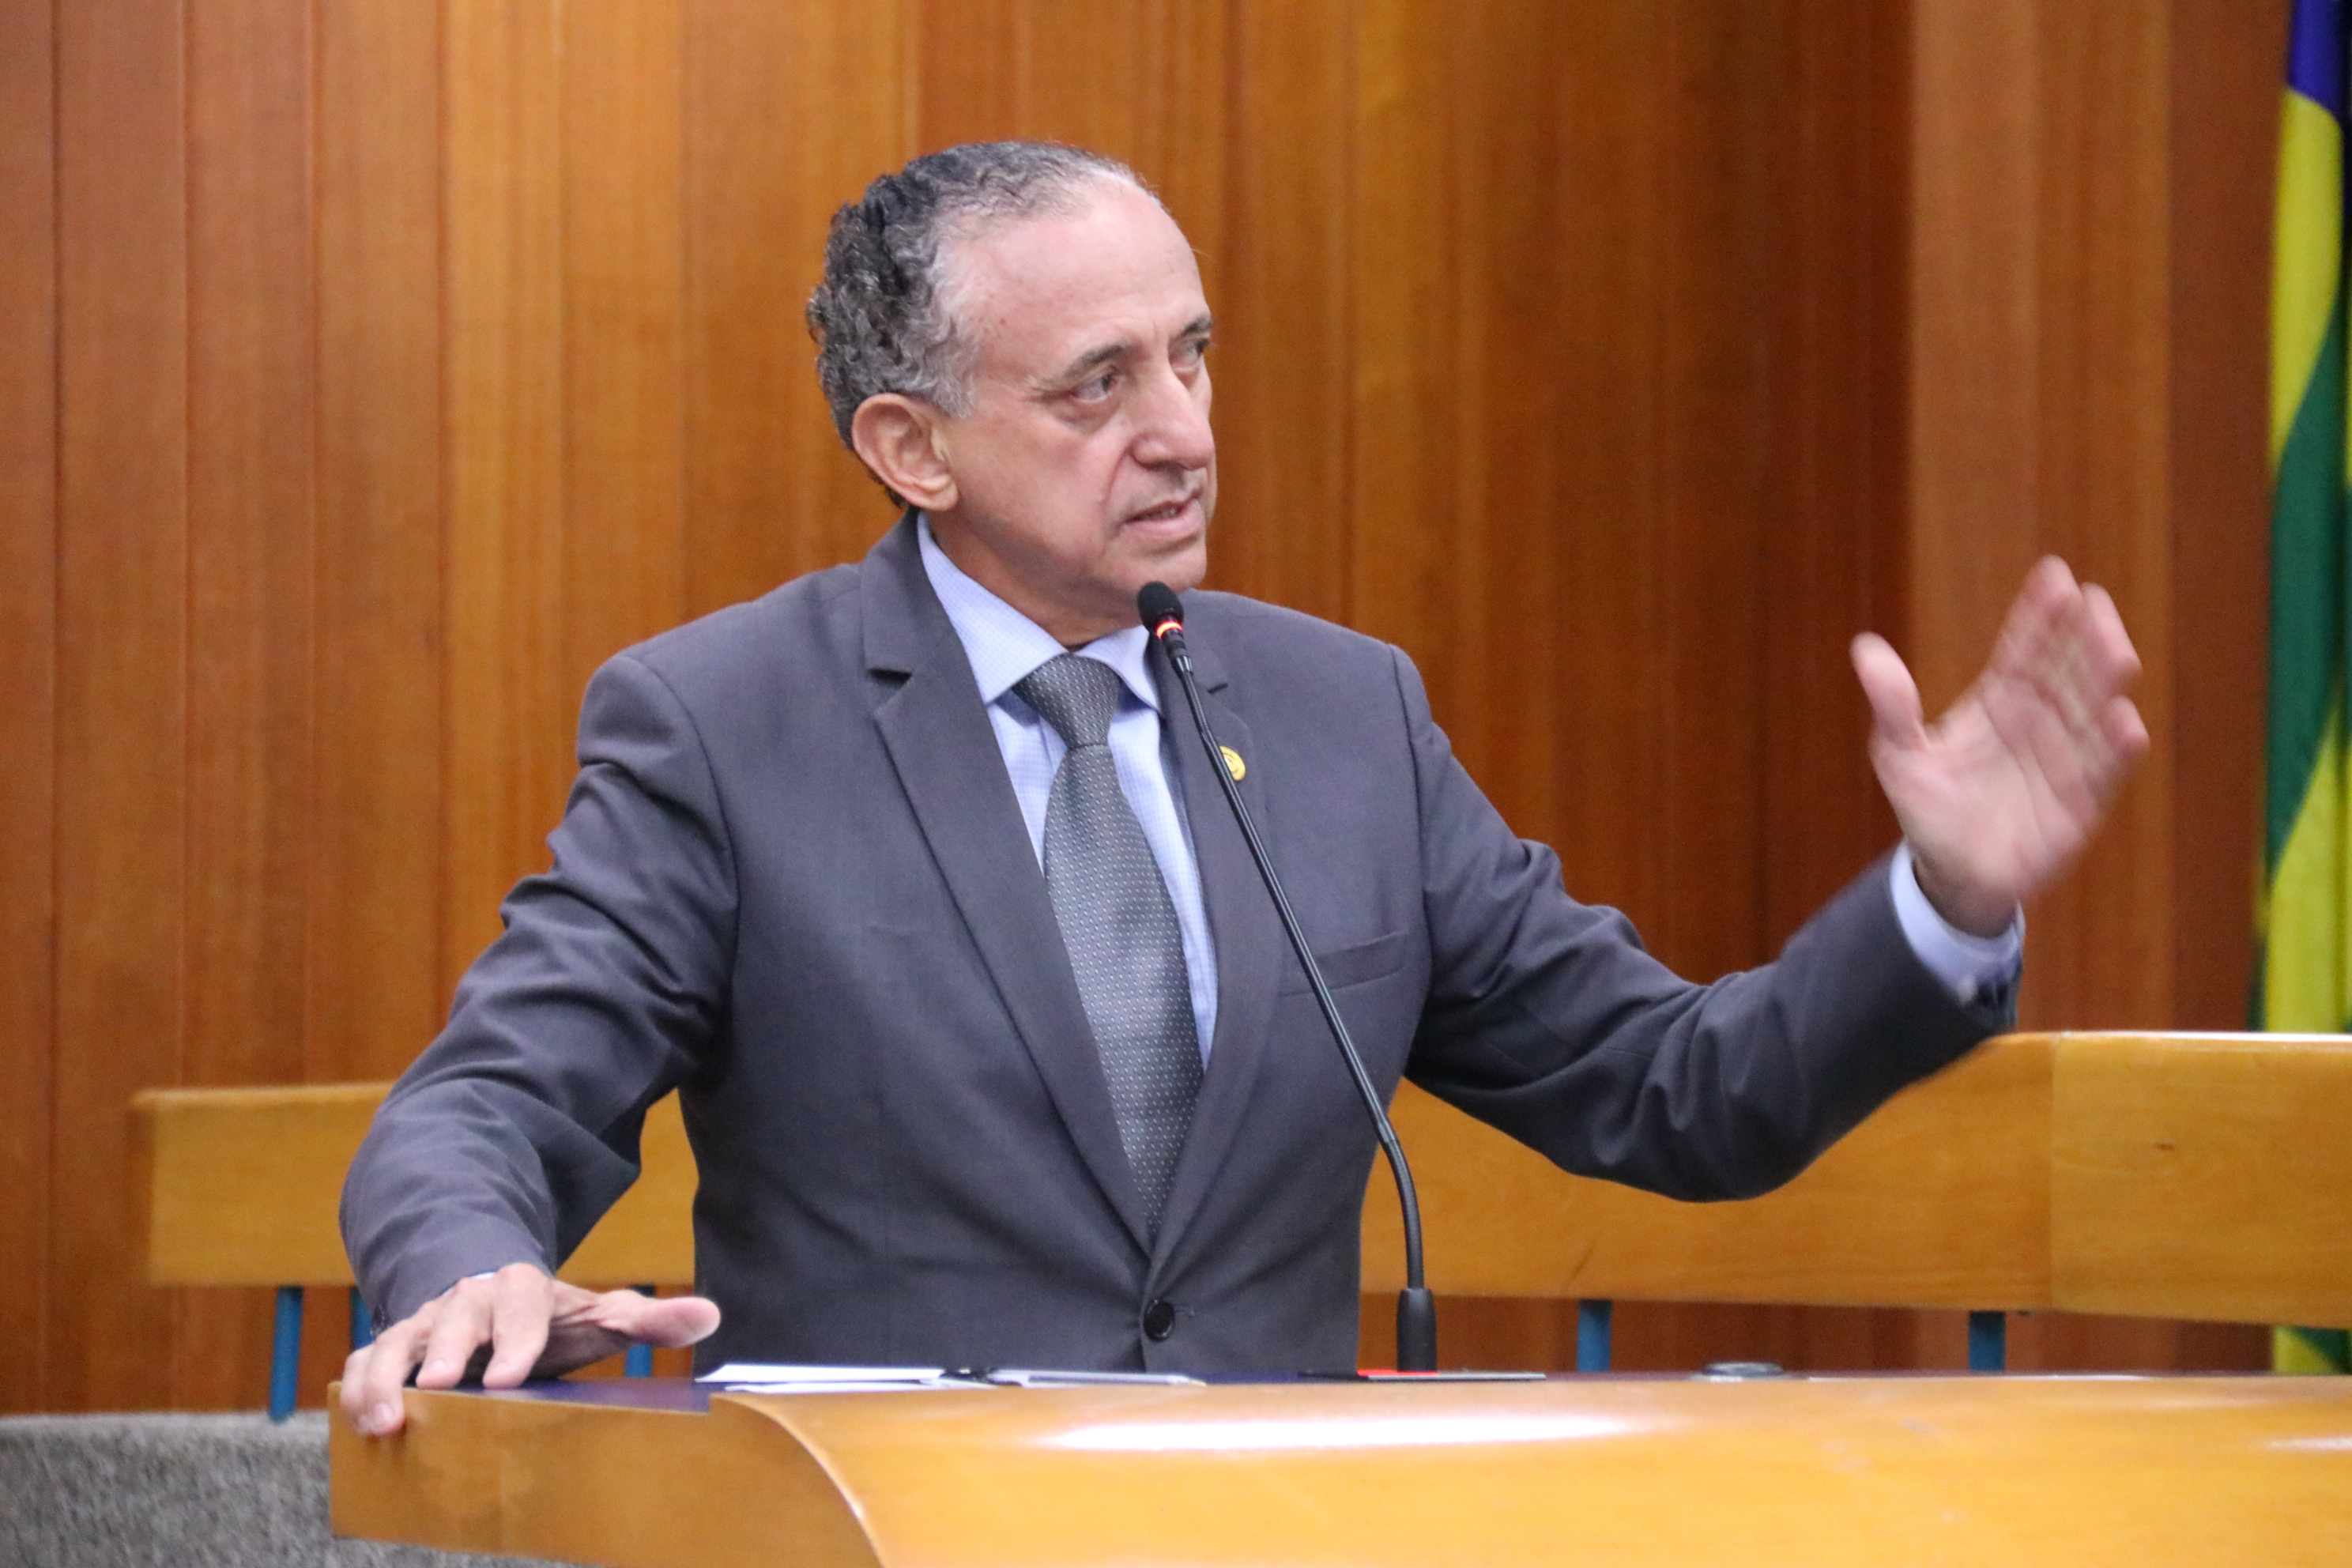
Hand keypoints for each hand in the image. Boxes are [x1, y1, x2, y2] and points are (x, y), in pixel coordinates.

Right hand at [339, 1262, 720, 1436]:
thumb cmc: (547, 1318)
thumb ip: (647, 1321)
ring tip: (382, 1421)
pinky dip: (356, 1387)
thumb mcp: (595, 1315)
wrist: (486, 1293)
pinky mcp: (392, 1349)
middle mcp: (466, 1301)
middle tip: (439, 1389)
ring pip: (395, 1341)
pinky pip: (362, 1362)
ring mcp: (423, 1324)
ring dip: (385, 1378)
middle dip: (444, 1352)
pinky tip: (358, 1424)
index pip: (520, 1307)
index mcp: (520, 1289)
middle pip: (452, 1319)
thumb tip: (710, 1316)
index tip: (510, 1376)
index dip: (515, 1339)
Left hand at [1850, 556, 2147, 935]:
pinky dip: (2115, 751)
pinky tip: (2126, 723)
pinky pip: (2102, 773)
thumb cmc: (1928, 810)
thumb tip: (1865, 648)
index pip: (2022, 651)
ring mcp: (2064, 759)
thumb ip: (1893, 706)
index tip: (2055, 575)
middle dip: (2081, 636)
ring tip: (2117, 649)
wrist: (1952, 877)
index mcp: (1997, 703)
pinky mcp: (2081, 802)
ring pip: (2090, 712)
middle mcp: (2038, 722)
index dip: (2038, 616)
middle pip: (2065, 671)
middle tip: (2093, 600)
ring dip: (2104, 682)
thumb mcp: (1900, 756)